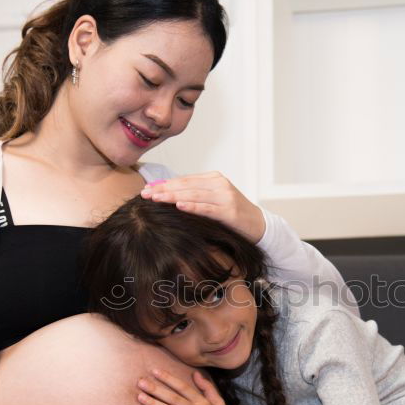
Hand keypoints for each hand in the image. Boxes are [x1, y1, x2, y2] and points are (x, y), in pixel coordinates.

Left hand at [137, 368, 228, 404]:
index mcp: (203, 402)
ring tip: (141, 396)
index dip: (168, 378)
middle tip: (140, 382)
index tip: (154, 371)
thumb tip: (195, 373)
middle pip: (174, 398)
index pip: (183, 387)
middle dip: (156, 389)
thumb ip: (207, 388)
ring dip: (154, 404)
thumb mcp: (219, 403)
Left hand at [141, 173, 266, 243]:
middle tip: (145, 194)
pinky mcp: (230, 211)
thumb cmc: (232, 215)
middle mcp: (219, 184)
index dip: (164, 184)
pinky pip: (207, 208)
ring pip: (194, 195)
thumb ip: (195, 196)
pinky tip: (179, 206)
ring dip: (173, 197)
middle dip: (164, 189)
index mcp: (214, 178)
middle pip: (186, 186)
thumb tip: (167, 196)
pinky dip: (193, 207)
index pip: (184, 180)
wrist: (259, 225)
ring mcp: (225, 196)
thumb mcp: (214, 200)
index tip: (147, 189)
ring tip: (156, 199)